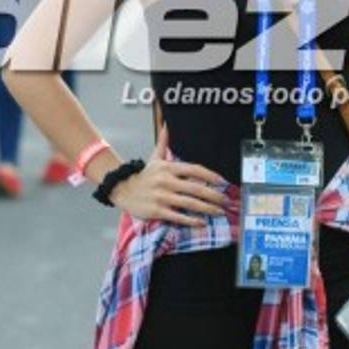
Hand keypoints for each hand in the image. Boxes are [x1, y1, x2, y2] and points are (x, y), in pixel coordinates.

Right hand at [111, 123, 226, 225]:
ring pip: (189, 203)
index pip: (195, 169)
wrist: (122, 189)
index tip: (222, 181)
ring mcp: (161, 196)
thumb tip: (166, 125)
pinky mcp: (157, 210)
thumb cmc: (143, 175)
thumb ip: (163, 143)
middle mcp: (166, 181)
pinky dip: (191, 221)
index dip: (210, 175)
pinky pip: (178, 216)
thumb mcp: (154, 158)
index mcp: (168, 167)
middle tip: (226, 200)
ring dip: (207, 208)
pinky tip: (201, 222)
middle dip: (214, 195)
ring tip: (218, 211)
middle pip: (196, 188)